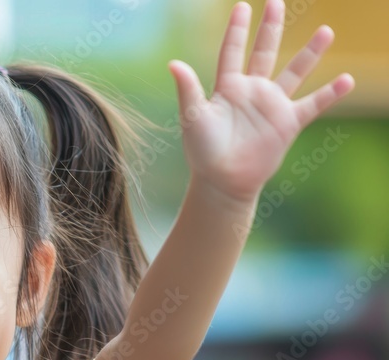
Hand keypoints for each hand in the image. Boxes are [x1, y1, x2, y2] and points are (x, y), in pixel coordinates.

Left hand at [168, 0, 353, 203]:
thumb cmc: (203, 151)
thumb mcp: (193, 117)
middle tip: (277, 2)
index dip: (236, 30)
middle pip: (264, 53)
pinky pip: (313, 104)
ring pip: (295, 72)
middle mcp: (252, 91)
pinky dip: (330, 93)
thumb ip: (188, 89)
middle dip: (271, 28)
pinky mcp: (288, 123)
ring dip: (310, 53)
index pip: (232, 52)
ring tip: (326, 30)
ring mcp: (272, 105)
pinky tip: (346, 80)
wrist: (223, 181)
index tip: (242, 7)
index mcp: (227, 87)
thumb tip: (173, 63)